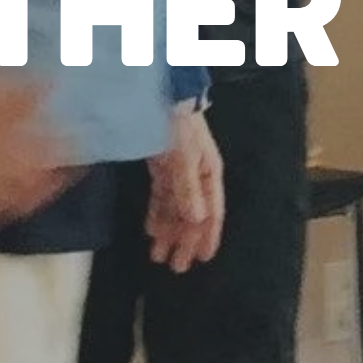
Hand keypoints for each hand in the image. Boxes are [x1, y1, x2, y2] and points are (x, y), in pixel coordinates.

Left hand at [147, 107, 226, 270]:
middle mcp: (197, 175)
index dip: (208, 236)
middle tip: (176, 266)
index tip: (202, 258)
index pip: (211, 212)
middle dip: (185, 241)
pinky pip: (162, 198)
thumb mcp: (183, 157)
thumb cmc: (178, 124)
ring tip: (158, 254)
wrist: (161, 95)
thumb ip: (187, 189)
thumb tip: (195, 220)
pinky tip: (151, 229)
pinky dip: (157, 215)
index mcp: (209, 173)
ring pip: (176, 209)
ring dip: (168, 232)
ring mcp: (179, 172)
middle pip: (193, 215)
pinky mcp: (162, 167)